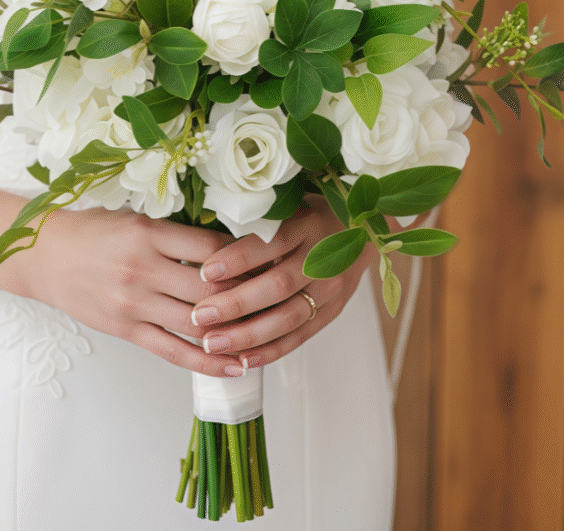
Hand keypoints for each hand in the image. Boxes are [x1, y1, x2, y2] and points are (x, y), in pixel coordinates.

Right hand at [3, 206, 246, 376]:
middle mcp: (141, 269)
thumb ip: (175, 231)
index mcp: (147, 233)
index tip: (266, 258)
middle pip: (209, 289)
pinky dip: (207, 361)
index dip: (244, 256)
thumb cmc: (92, 231)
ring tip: (268, 333)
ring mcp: (133, 303)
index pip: (211, 247)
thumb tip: (227, 244)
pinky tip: (235, 365)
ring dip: (235, 330)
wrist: (44, 256)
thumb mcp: (134, 217)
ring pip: (196, 322)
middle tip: (275, 295)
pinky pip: (172, 350)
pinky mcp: (126, 329)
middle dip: (246, 295)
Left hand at [189, 194, 371, 368]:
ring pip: (288, 317)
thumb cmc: (310, 213)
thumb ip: (256, 221)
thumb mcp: (288, 204)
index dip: (237, 258)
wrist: (364, 230)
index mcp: (307, 223)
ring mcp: (330, 288)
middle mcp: (322, 257)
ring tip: (212, 343)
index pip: (270, 243)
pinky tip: (242, 359)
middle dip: (235, 304)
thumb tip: (205, 241)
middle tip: (199, 315)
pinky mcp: (332, 311)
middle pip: (277, 285)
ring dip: (248, 334)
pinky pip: (300, 336)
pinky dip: (271, 350)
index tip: (204, 270)